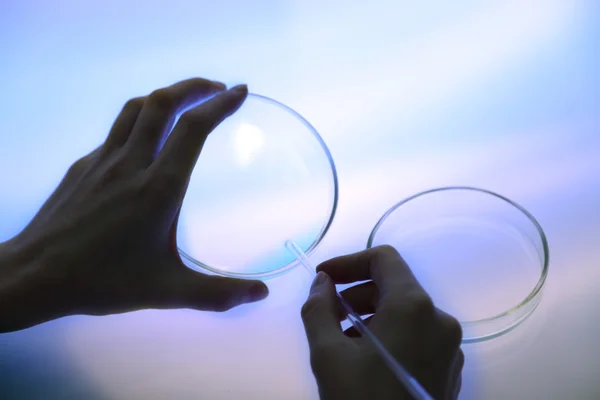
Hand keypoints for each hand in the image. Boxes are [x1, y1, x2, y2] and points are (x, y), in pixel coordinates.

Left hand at [0, 78, 268, 332]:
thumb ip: (217, 293)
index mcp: (158, 187)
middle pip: (162, 103)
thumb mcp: (167, 291)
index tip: (239, 91)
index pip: (193, 129)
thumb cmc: (103, 281)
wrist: (35, 275)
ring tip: (185, 101)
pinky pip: (117, 132)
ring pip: (135, 109)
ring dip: (165, 96)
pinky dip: (140, 122)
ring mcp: (102, 161)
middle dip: (194, 87)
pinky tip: (145, 144)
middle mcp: (131, 164)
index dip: (219, 105)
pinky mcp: (83, 167)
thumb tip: (262, 294)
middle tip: (218, 88)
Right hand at [301, 246, 462, 399]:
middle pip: (395, 285)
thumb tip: (322, 282)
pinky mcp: (449, 368)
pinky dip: (390, 336)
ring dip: (371, 316)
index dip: (348, 261)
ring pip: (406, 312)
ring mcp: (450, 346)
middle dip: (357, 293)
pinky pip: (418, 336)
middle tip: (328, 315)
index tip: (322, 278)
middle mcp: (440, 319)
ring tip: (344, 344)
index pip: (383, 258)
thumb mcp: (328, 354)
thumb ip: (319, 308)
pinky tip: (367, 362)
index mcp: (413, 307)